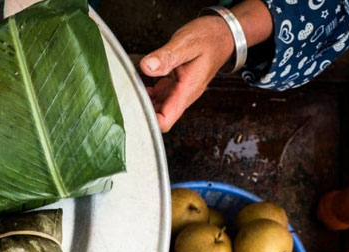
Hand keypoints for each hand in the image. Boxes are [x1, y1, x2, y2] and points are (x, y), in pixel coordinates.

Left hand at [141, 0, 272, 132]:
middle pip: (160, 118)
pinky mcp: (176, 86)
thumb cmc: (209, 38)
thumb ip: (167, 57)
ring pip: (158, 109)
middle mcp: (183, 96)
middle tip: (125, 98)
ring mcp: (180, 92)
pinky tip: (141, 84)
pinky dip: (148, 94)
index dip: (148, 120)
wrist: (224, 34)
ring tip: (130, 90)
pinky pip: (160, 98)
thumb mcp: (187, 43)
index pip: (166, 121)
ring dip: (144, 103)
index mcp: (187, 91)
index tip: (133, 109)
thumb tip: (147, 67)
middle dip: (142, 112)